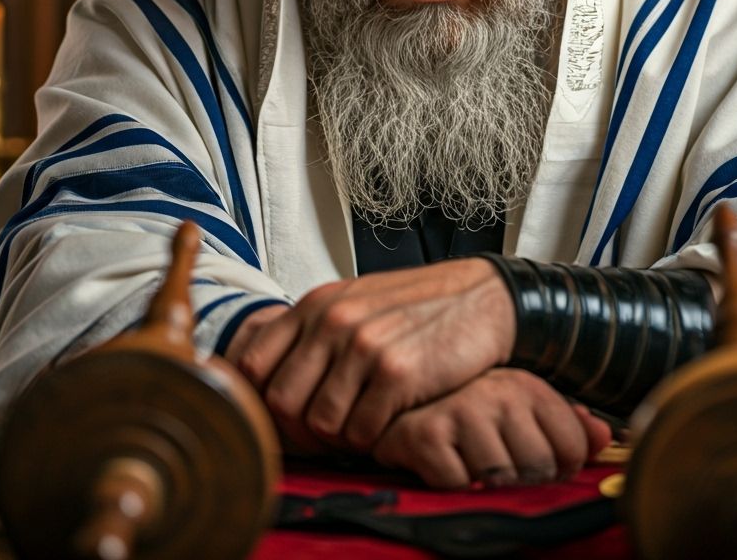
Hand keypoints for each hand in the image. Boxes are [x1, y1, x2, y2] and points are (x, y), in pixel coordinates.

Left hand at [229, 259, 516, 450]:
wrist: (483, 298)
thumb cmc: (419, 306)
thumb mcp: (357, 302)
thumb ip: (314, 333)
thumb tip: (270, 381)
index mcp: (317, 303)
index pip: (253, 366)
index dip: (262, 402)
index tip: (287, 416)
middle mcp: (333, 322)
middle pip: (282, 403)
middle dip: (302, 429)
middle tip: (331, 431)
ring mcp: (364, 347)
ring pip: (321, 424)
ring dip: (342, 435)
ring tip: (369, 420)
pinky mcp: (397, 374)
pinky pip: (363, 432)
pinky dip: (375, 438)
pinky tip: (393, 417)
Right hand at [372, 368, 612, 488]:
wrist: (400, 401)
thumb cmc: (465, 408)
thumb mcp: (519, 407)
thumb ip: (566, 423)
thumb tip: (605, 436)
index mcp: (526, 385)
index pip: (572, 445)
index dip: (559, 466)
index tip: (539, 462)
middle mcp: (499, 393)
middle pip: (540, 467)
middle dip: (522, 478)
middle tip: (499, 461)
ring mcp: (463, 411)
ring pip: (502, 478)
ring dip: (486, 481)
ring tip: (472, 459)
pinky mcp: (429, 435)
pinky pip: (460, 485)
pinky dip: (453, 485)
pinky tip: (446, 462)